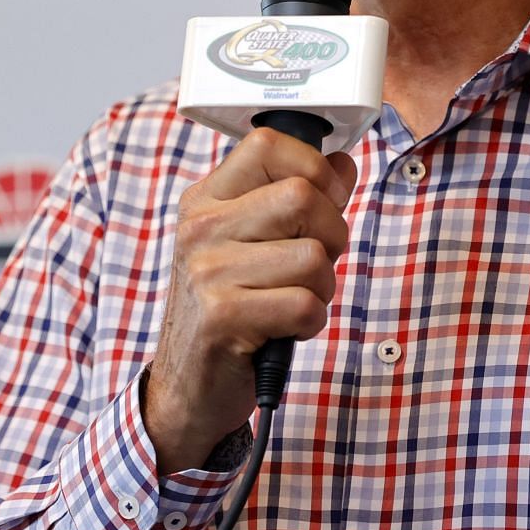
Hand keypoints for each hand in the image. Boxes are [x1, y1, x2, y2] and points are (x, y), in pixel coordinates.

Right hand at [144, 128, 356, 472]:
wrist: (188, 386)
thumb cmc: (229, 309)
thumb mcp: (253, 243)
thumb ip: (297, 199)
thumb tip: (342, 163)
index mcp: (206, 199)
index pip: (268, 144)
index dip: (314, 169)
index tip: (323, 201)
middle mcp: (200, 228)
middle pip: (302, 196)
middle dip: (331, 236)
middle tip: (311, 266)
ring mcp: (206, 272)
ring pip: (313, 256)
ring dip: (321, 288)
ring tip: (290, 301)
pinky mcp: (221, 318)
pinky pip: (305, 305)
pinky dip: (310, 323)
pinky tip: (283, 330)